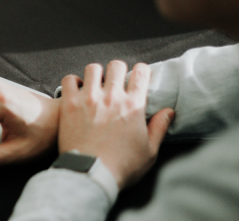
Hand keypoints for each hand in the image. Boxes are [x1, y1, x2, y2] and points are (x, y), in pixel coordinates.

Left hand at [58, 61, 173, 188]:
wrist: (90, 173)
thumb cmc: (120, 166)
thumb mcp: (149, 151)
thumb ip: (159, 128)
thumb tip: (168, 112)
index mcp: (133, 105)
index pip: (141, 73)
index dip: (142, 71)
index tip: (139, 76)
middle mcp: (111, 97)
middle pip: (116, 65)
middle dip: (118, 70)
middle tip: (116, 81)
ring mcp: (88, 98)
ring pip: (93, 68)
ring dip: (96, 74)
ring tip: (96, 84)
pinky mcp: (69, 104)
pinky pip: (69, 80)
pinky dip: (73, 82)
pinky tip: (77, 90)